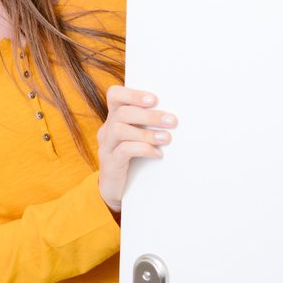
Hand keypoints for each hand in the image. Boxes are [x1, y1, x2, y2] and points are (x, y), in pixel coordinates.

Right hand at [97, 86, 177, 211]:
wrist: (115, 189)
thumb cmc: (133, 159)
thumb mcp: (138, 138)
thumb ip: (148, 126)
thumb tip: (175, 117)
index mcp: (114, 119)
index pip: (115, 96)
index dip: (132, 94)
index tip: (154, 100)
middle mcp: (107, 130)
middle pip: (121, 113)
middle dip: (149, 115)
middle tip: (172, 121)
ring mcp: (106, 147)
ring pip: (120, 130)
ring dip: (146, 133)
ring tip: (166, 138)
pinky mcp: (110, 163)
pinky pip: (123, 150)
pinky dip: (143, 149)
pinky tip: (157, 154)